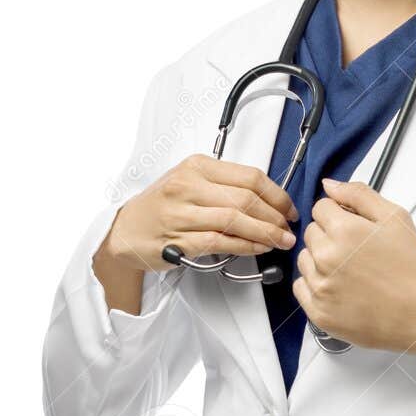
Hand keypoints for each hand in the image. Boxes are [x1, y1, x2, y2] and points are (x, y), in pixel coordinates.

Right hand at [105, 154, 298, 274]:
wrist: (125, 230)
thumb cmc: (161, 207)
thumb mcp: (190, 182)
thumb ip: (224, 185)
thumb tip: (269, 199)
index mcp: (197, 166)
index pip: (250, 176)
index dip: (277, 194)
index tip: (289, 208)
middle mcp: (189, 186)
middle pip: (246, 198)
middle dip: (275, 216)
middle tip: (288, 229)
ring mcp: (182, 213)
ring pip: (236, 220)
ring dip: (265, 233)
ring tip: (281, 241)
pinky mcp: (179, 239)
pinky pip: (221, 242)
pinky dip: (246, 246)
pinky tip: (258, 248)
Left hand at [292, 177, 415, 366]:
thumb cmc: (411, 265)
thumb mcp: (395, 217)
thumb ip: (359, 194)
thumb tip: (328, 185)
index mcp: (343, 230)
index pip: (320, 208)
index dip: (338, 214)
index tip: (355, 228)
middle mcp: (325, 257)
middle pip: (311, 233)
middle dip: (328, 236)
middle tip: (356, 251)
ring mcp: (320, 286)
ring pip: (304, 260)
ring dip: (319, 260)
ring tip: (349, 271)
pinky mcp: (318, 312)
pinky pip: (301, 288)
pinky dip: (315, 286)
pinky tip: (339, 288)